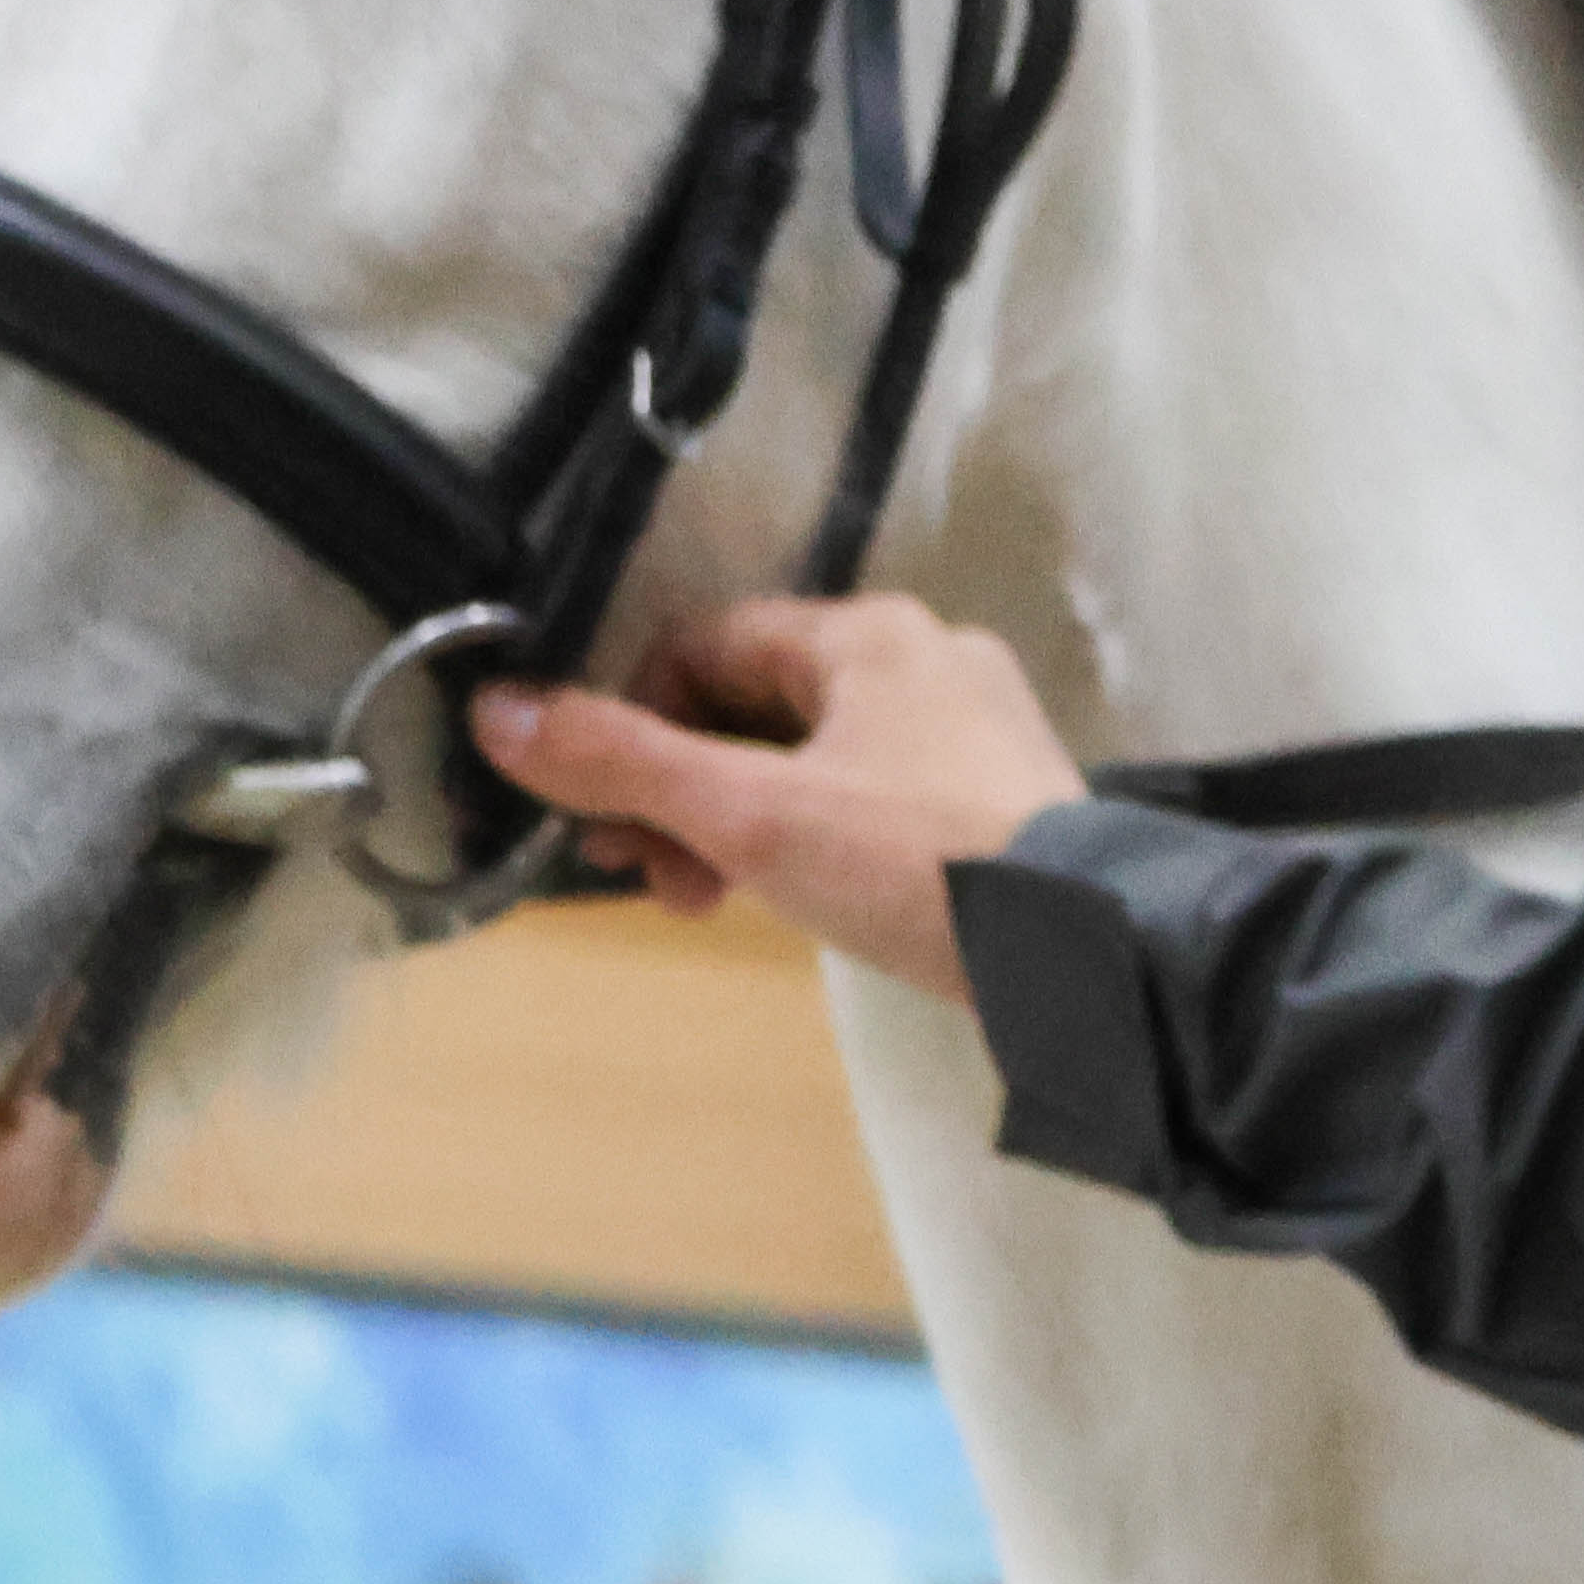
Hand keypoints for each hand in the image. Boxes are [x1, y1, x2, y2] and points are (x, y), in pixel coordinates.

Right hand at [472, 596, 1085, 1007]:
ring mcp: (969, 731)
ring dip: (736, 823)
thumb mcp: (750, 814)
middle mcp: (924, 659)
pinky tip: (791, 901)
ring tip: (702, 902)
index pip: (706, 644)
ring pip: (811, 759)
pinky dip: (810, 841)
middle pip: (755, 705)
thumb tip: (496, 709)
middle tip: (640, 874)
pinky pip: (868, 800)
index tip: (604, 812)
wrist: (1087, 949)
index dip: (634, 720)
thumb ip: (623, 761)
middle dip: (681, 788)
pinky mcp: (996, 801)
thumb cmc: (915, 863)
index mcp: (868, 634)